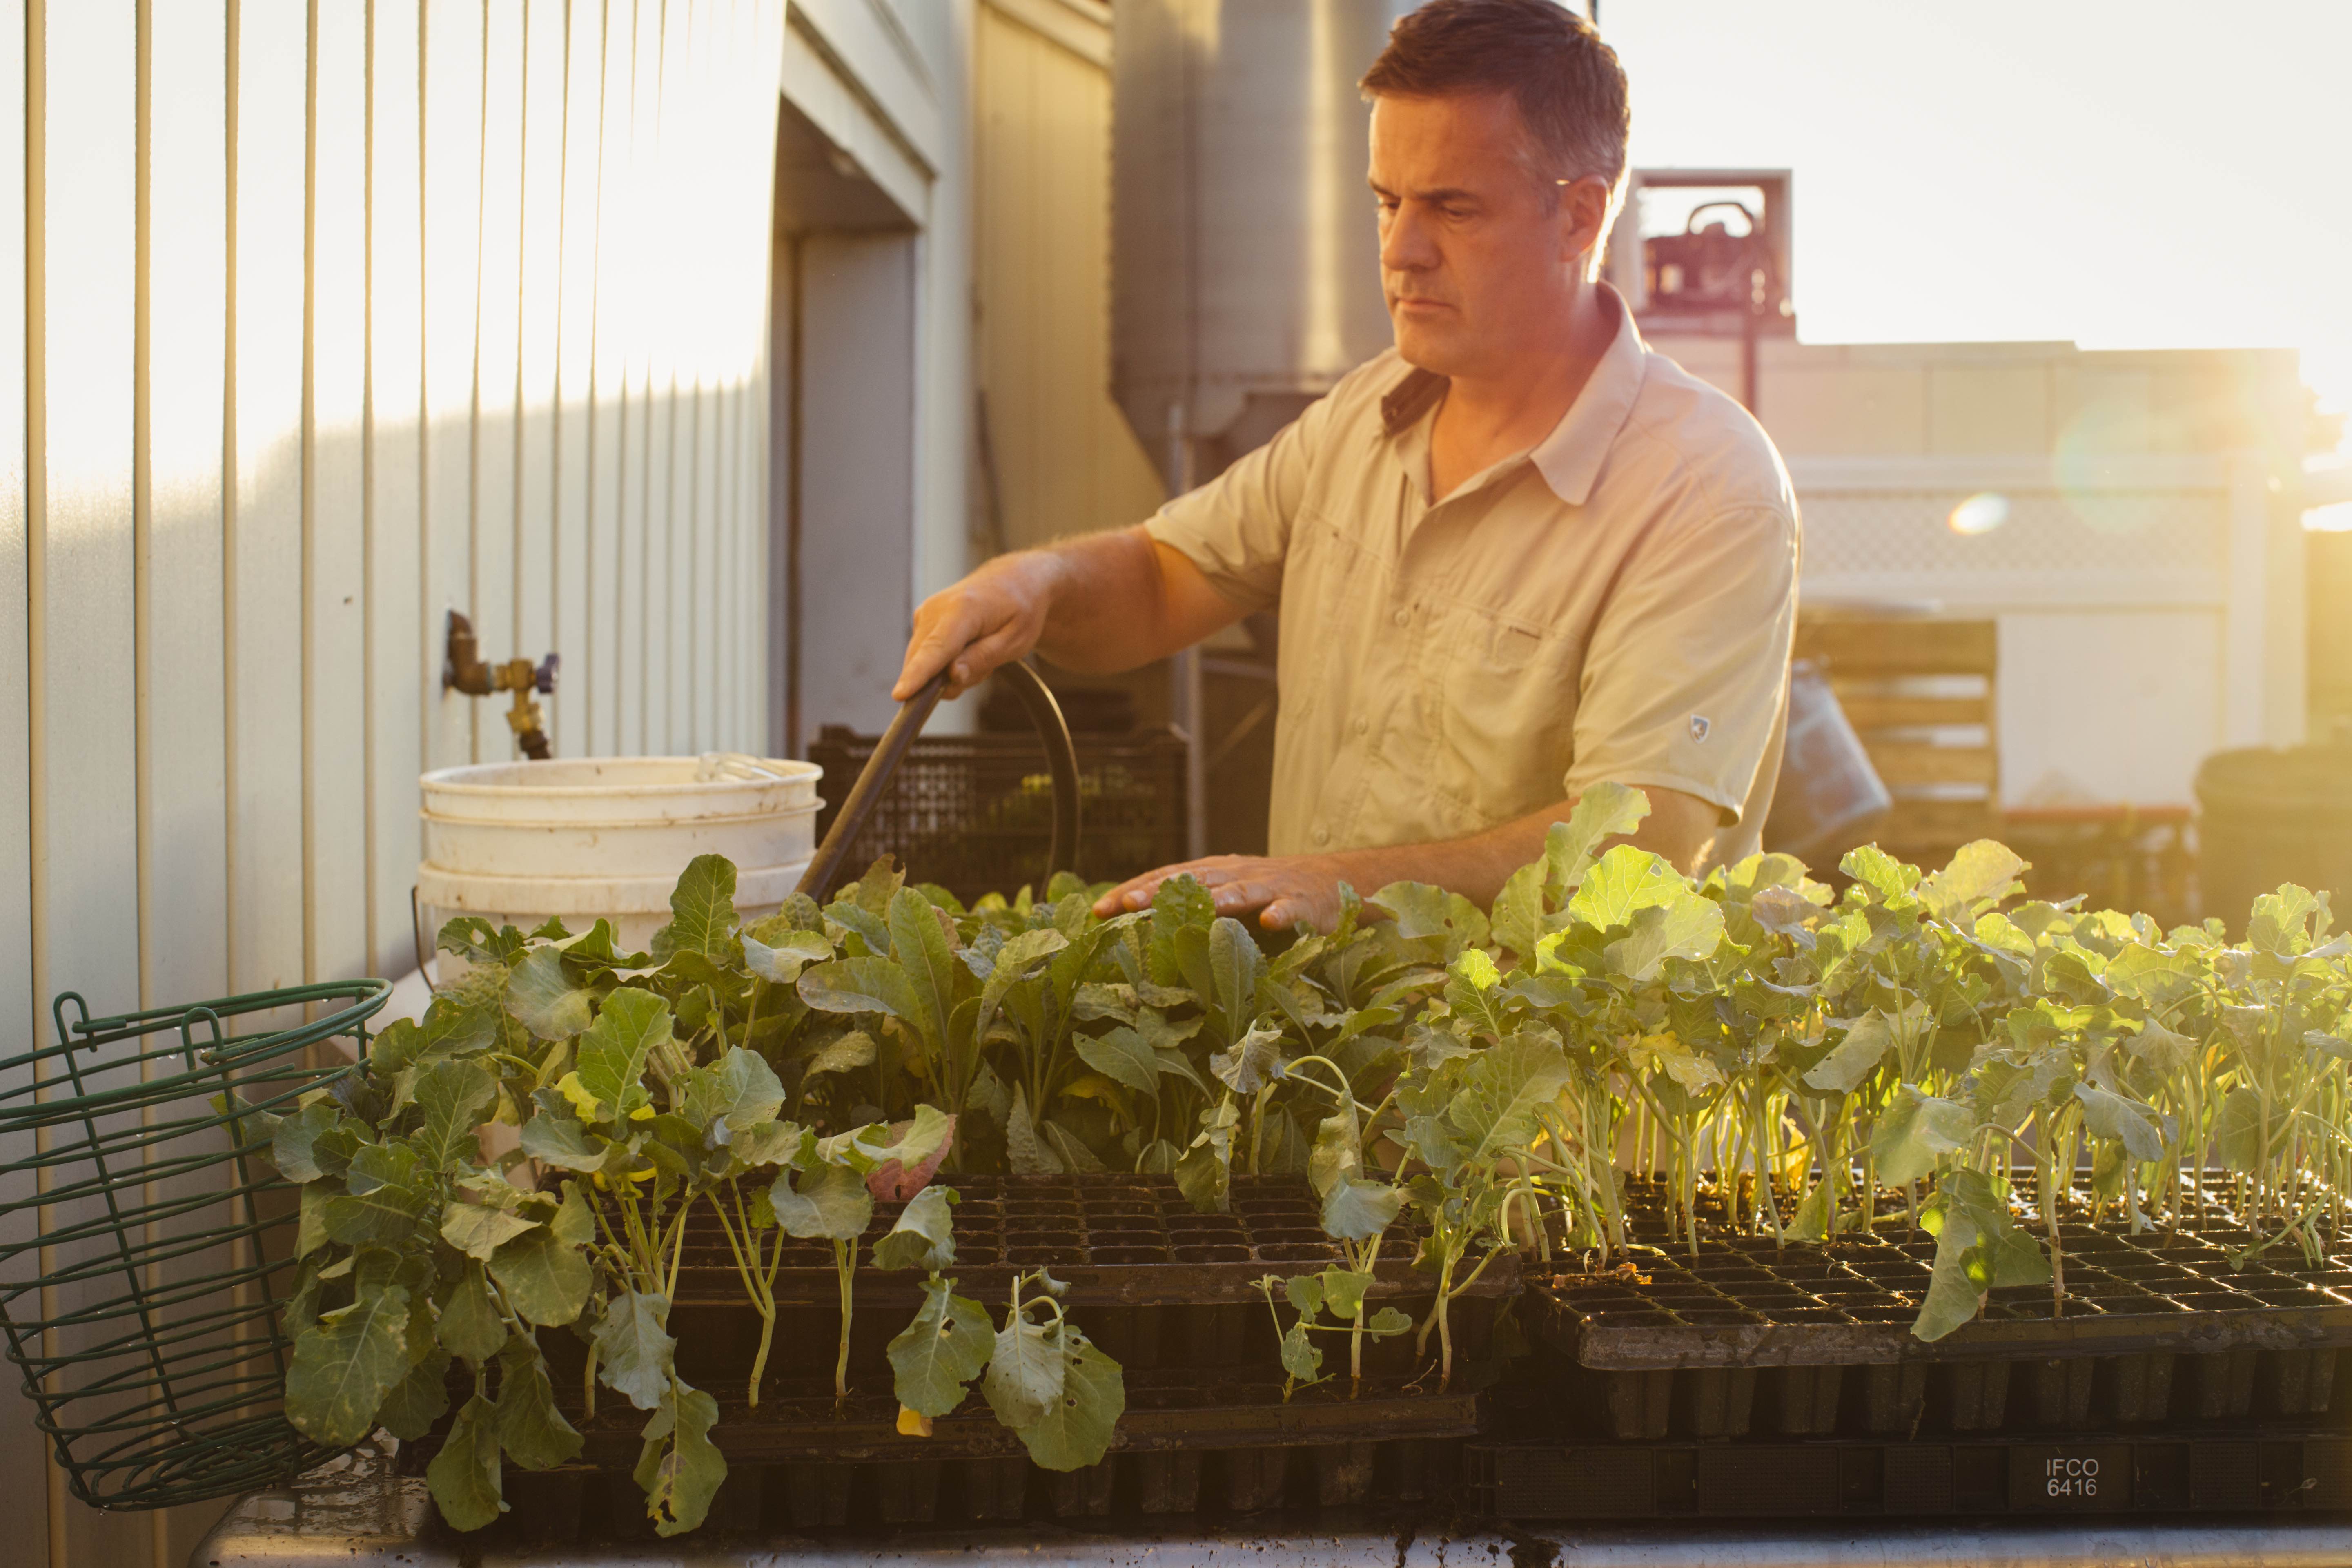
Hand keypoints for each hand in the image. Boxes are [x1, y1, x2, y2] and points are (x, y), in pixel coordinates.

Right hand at [893, 552, 1061, 700]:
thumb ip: (982, 658)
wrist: (1014, 581)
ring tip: (979, 651)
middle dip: (949, 679)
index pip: (936, 649)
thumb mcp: (1015, 640)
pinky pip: (925, 654)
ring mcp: (926, 612)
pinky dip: (944, 661)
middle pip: (925, 661)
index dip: (918, 674)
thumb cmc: (1020, 610)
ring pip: (923, 661)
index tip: (900, 695)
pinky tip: (966, 647)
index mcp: (964, 610)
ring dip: (948, 670)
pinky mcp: (922, 618)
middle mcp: (937, 608)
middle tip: (985, 667)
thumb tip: (952, 676)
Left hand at [1092, 854, 1352, 932]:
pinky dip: (1281, 913)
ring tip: (1188, 909)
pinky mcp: (1303, 903)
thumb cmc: (1269, 895)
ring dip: (1214, 900)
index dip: (1134, 891)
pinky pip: (1291, 909)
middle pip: (1192, 882)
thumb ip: (1193, 911)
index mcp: (1214, 874)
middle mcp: (1237, 874)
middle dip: (1158, 892)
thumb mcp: (1228, 897)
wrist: (1332, 881)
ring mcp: (1270, 886)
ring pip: (1238, 892)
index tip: (1100, 909)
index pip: (1166, 879)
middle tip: (1125, 905)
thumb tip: (1138, 935)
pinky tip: (1269, 921)